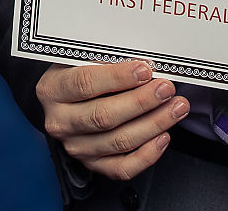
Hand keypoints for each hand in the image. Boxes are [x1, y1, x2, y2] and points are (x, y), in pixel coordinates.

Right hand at [35, 59, 187, 180]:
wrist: (65, 101)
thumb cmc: (78, 76)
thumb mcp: (82, 61)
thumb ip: (107, 61)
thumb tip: (144, 65)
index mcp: (52, 90)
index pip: (85, 84)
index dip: (117, 78)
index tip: (145, 70)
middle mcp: (60, 121)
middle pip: (103, 116)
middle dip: (141, 102)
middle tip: (165, 89)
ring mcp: (75, 146)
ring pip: (118, 141)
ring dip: (153, 124)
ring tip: (175, 108)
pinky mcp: (92, 164)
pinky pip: (122, 167)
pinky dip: (147, 154)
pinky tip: (163, 136)